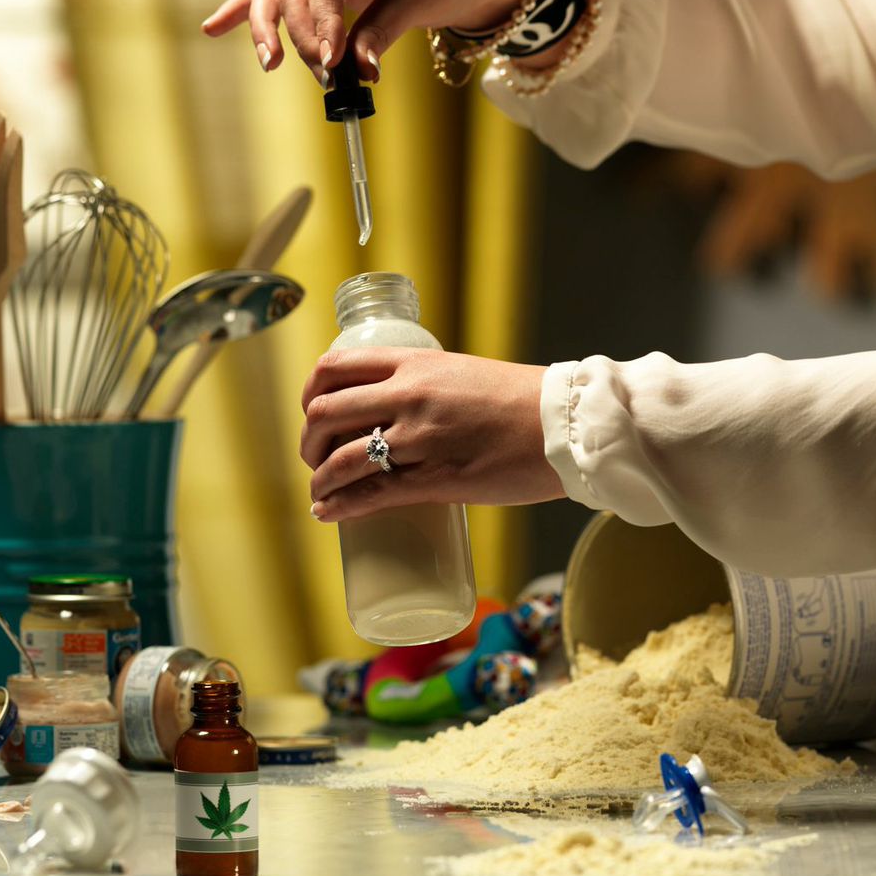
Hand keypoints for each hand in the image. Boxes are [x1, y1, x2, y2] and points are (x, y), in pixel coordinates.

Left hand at [300, 348, 562, 521]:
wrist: (566, 424)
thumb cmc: (520, 400)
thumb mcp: (461, 373)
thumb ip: (424, 386)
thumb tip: (395, 412)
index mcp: (415, 363)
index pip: (336, 365)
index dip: (311, 391)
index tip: (311, 409)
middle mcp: (410, 394)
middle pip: (326, 412)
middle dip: (309, 440)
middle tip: (315, 456)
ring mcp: (421, 437)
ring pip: (342, 457)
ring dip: (320, 478)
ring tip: (321, 490)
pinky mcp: (437, 479)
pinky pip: (373, 494)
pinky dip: (340, 505)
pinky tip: (327, 512)